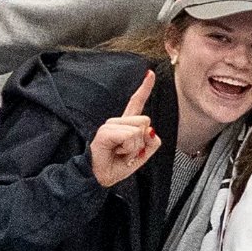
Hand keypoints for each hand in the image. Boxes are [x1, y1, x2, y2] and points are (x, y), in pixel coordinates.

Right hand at [87, 69, 161, 186]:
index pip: (136, 103)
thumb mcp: (142, 156)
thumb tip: (151, 130)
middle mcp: (117, 122)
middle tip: (128, 152)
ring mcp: (109, 126)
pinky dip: (128, 149)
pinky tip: (117, 152)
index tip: (150, 73)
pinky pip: (128, 136)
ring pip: (138, 129)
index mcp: (126, 125)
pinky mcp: (105, 132)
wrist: (99, 177)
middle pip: (145, 120)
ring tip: (121, 153)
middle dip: (142, 141)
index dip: (144, 88)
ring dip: (134, 148)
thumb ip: (151, 142)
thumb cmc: (117, 166)